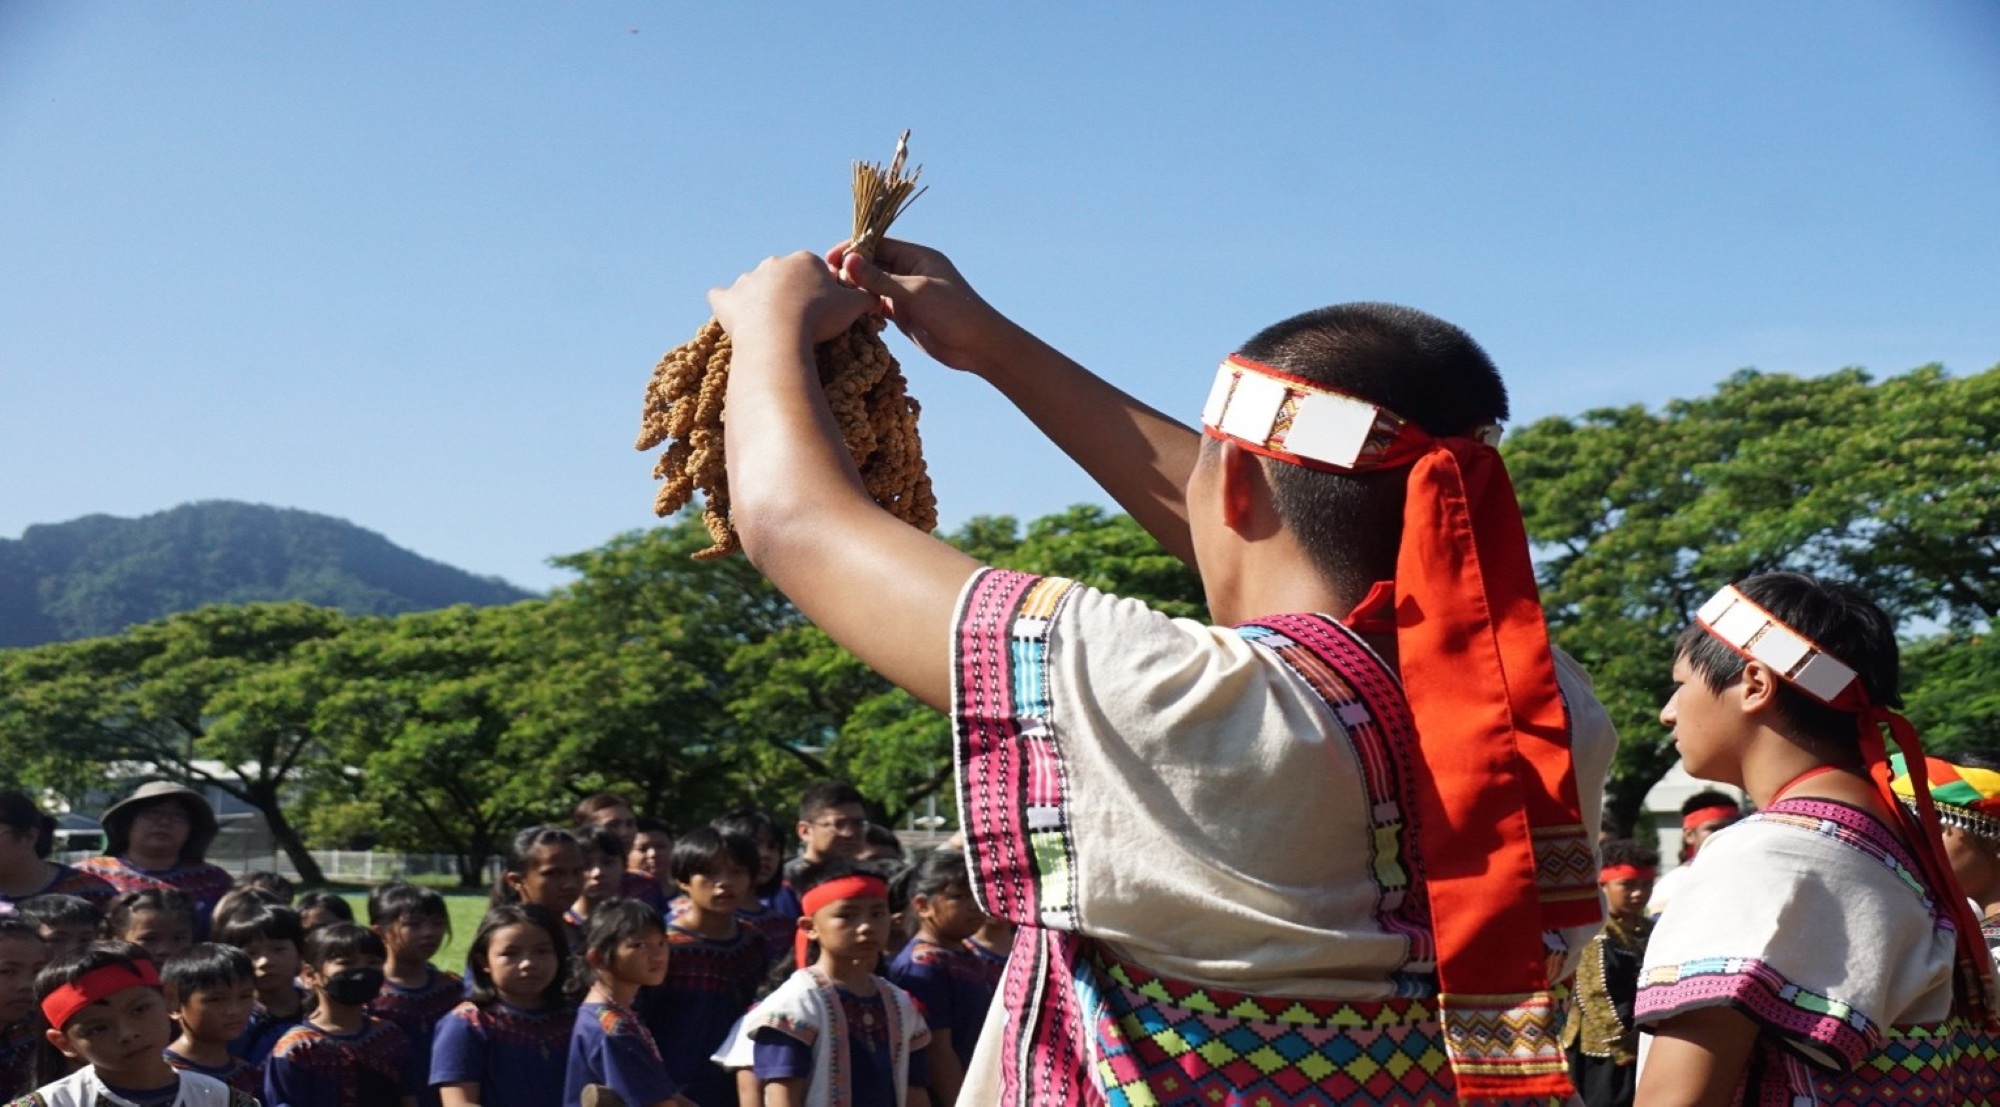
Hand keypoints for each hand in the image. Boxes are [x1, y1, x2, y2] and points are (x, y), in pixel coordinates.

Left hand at [707, 251, 876, 346]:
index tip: (823, 311)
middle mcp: (773, 263)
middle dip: (790, 293)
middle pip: (784, 276)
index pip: (815, 271)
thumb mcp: (852, 307)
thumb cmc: (819, 318)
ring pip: (755, 286)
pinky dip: (726, 305)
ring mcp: (747, 280)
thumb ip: (865, 298)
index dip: (821, 291)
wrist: (779, 335)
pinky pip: (722, 297)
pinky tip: (733, 317)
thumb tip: (874, 296)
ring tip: (772, 325)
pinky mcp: (726, 300)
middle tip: (800, 320)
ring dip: (761, 300)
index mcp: (804, 260)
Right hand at [827, 238, 1024, 375]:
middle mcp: (910, 271)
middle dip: (851, 269)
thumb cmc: (954, 313)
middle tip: (828, 280)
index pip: (878, 243)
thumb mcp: (915, 292)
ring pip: (873, 285)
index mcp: (917, 257)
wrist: (979, 346)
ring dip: (855, 289)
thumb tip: (848, 261)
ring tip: (834, 295)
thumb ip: (881, 279)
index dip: (853, 248)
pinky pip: (877, 305)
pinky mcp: (904, 314)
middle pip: (872, 263)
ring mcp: (906, 293)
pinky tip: (848, 312)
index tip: (831, 257)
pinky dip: (863, 306)